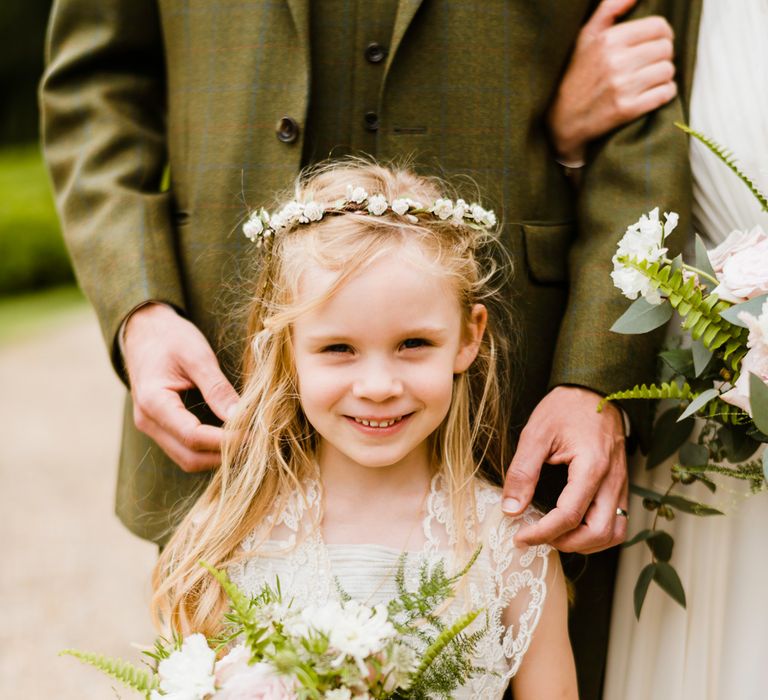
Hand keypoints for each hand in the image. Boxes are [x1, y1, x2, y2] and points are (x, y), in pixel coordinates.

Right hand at [123, 303, 238, 471]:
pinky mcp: (162, 428)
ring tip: (248, 442)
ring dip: (218, 457)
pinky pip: (186, 449)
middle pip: (189, 457)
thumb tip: (240, 417)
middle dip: (224, 455)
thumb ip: (217, 388)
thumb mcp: (197, 356)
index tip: (254, 435)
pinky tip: (232, 439)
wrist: (144, 331)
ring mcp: (153, 428)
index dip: (225, 441)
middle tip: (257, 443)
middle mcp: (148, 422)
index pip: (192, 436)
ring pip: (187, 459)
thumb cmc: (170, 338)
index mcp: (153, 402)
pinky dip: (209, 450)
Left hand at [502, 386, 628, 553]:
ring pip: (614, 533)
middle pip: (599, 533)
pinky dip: (597, 533)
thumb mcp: (536, 434)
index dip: (542, 532)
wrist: (594, 389)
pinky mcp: (621, 484)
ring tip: (554, 535)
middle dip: (566, 543)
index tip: (520, 536)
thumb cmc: (566, 407)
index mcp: (592, 467)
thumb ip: (523, 472)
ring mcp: (621, 484)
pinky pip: (617, 521)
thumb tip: (511, 509)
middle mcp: (613, 480)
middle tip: (537, 537)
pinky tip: (573, 526)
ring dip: (585, 543)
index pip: (569, 515)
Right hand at [547, 0, 676, 163]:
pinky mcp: (627, 109)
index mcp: (609, 40)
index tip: (653, 44)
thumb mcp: (585, 38)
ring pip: (667, 71)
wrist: (561, 121)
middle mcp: (616, 62)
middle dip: (662, 56)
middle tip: (649, 64)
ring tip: (648, 80)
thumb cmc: (575, 76)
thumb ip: (609, 9)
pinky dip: (664, 94)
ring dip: (662, 76)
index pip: (659, 27)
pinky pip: (665, 94)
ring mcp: (622, 87)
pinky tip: (651, 94)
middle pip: (666, 49)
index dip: (662, 34)